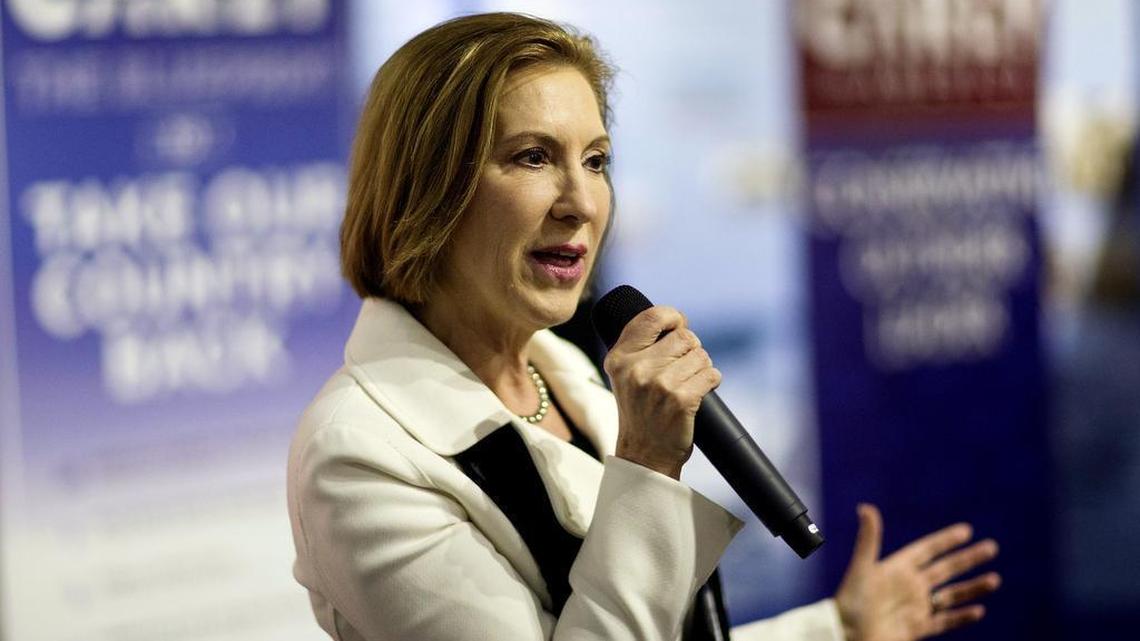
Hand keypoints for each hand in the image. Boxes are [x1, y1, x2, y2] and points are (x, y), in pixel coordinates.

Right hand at [603, 306, 719, 478]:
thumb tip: (678, 321)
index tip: (679, 328)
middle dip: (692, 350)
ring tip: (687, 385)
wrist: (645, 455)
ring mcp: (659, 384)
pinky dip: (712, 381)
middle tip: (683, 370)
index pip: (652, 316)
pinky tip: (699, 394)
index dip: (674, 318)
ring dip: (702, 368)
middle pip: (684, 336)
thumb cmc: (641, 412)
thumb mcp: (627, 375)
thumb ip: (642, 347)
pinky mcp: (681, 400)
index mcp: (619, 358)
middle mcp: (636, 369)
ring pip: (701, 355)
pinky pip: (712, 374)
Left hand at [834, 504, 1000, 640]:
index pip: (927, 550)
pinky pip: (944, 621)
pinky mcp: (917, 629)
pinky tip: (978, 610)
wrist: (846, 634)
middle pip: (945, 569)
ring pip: (950, 596)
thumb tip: (865, 507)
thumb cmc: (851, 601)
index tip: (966, 530)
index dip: (945, 540)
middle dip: (968, 559)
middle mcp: (910, 586)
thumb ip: (868, 539)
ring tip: (994, 580)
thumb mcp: (862, 568)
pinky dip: (961, 617)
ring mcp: (915, 608)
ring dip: (972, 588)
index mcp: (897, 568)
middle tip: (991, 547)